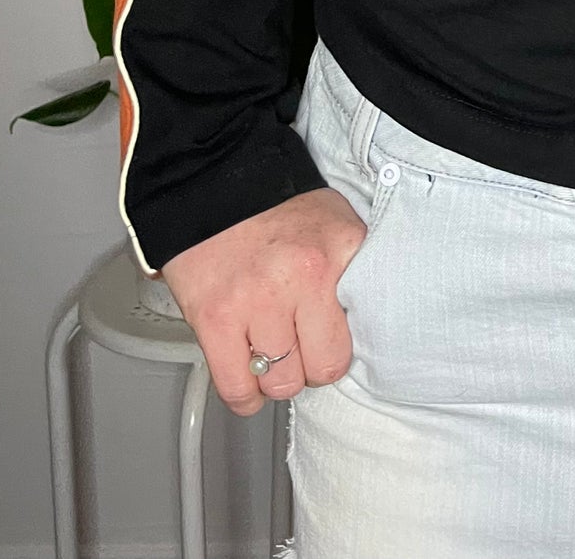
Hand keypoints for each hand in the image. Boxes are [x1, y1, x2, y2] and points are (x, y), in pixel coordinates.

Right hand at [159, 186, 366, 415]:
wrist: (212, 179)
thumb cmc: (274, 207)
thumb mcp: (334, 223)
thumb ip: (351, 269)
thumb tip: (362, 320)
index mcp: (337, 251)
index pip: (360, 331)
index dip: (343, 343)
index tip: (332, 338)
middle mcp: (301, 277)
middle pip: (322, 367)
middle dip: (312, 366)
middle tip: (302, 350)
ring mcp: (255, 300)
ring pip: (281, 382)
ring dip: (277, 378)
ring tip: (273, 357)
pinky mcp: (214, 319)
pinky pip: (237, 387)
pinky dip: (245, 394)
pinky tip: (249, 378)